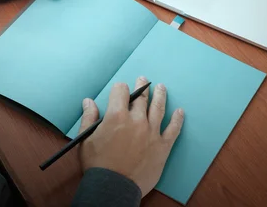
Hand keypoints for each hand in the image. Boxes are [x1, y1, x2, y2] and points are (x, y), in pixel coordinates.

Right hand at [78, 77, 183, 196]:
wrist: (113, 187)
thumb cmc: (97, 165)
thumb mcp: (86, 140)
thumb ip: (88, 118)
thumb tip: (88, 101)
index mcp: (117, 116)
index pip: (121, 91)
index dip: (120, 88)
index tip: (121, 90)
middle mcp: (137, 120)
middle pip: (141, 97)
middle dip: (141, 86)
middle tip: (143, 80)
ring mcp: (152, 132)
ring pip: (158, 108)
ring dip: (160, 95)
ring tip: (161, 87)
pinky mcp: (162, 146)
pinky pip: (174, 129)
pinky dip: (178, 119)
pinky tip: (180, 112)